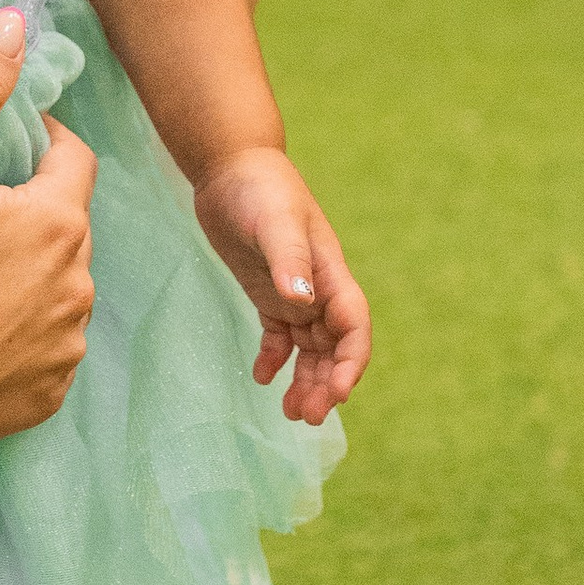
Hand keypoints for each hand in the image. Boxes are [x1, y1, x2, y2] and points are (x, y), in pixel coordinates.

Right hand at [0, 7, 97, 473]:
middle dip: (30, 209)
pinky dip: (17, 335)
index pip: (72, 157)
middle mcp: (78, 290)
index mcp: (59, 226)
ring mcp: (62, 352)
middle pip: (66, 227)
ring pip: (58, 290)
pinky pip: (42, 351)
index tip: (1, 143)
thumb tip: (12, 22)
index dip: (39, 140)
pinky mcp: (40, 399)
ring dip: (28, 274)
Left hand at [193, 145, 370, 425]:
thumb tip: (301, 303)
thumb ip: (289, 262)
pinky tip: (261, 377)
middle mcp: (318, 287)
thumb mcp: (274, 222)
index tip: (336, 393)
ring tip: (290, 413)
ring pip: (310, 348)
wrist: (229, 167)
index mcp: (330, 272)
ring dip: (306, 380)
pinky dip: (275, 359)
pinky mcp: (268, 292)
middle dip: (326, 384)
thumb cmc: (259, 189)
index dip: (350, 362)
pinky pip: (280, 336)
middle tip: (305, 418)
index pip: (353, 326)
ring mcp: (294, 291)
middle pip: (334, 347)